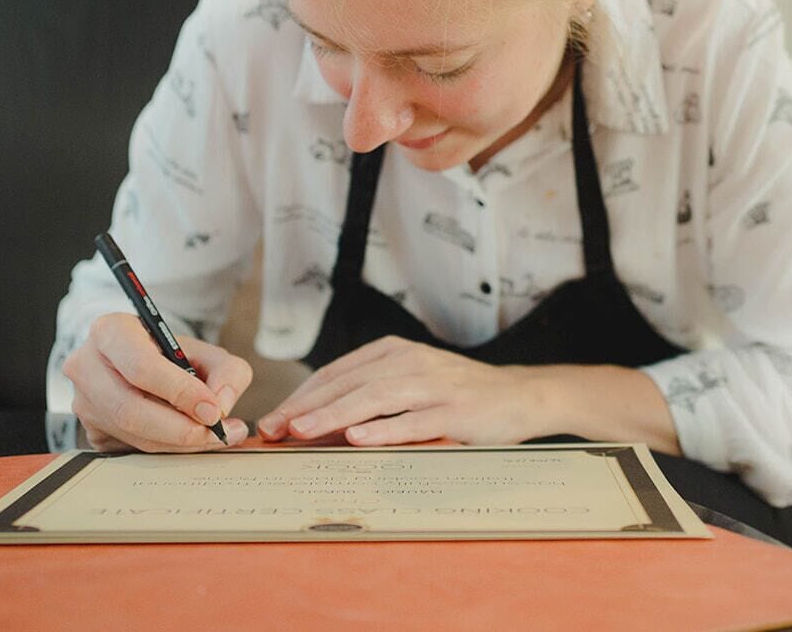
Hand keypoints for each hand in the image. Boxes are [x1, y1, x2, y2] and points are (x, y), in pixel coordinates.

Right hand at [63, 312, 252, 451]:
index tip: (213, 410)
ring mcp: (84, 402)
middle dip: (179, 428)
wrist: (139, 359)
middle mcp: (87, 367)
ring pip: (131, 433)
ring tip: (214, 437)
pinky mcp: (90, 429)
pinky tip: (190, 441)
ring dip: (177, 443)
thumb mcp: (205, 349)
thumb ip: (226, 371)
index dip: (180, 392)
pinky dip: (165, 449)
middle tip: (216, 433)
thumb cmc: (171, 353)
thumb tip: (222, 405)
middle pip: (130, 410)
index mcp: (110, 331)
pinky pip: (129, 448)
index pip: (141, 367)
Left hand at [257, 335, 547, 446]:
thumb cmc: (457, 396)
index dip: (301, 396)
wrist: (520, 397)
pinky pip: (414, 420)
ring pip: (375, 398)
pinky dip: (384, 430)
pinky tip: (358, 438)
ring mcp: (434, 385)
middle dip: (307, 407)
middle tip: (273, 429)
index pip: (336, 373)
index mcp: (393, 352)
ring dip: (335, 415)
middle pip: (349, 383)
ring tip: (303, 430)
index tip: (272, 420)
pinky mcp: (455, 410)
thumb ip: (370, 398)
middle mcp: (410, 362)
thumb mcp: (411, 385)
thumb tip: (315, 425)